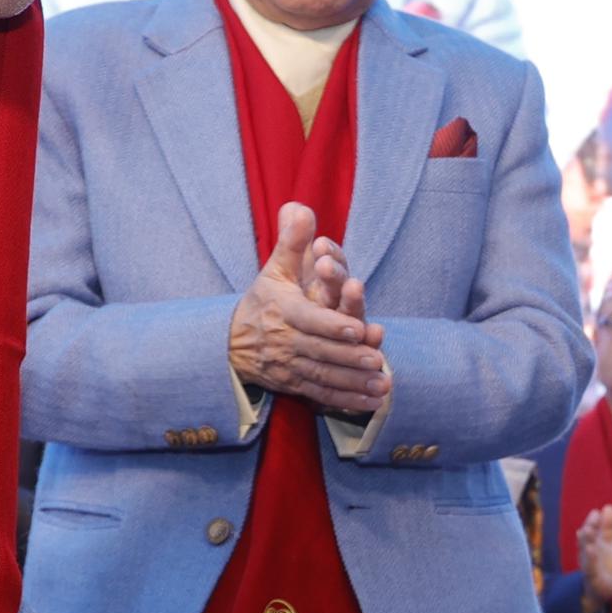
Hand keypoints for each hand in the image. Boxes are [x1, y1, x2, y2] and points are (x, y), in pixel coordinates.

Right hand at [229, 203, 388, 410]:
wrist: (230, 343)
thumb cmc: (263, 301)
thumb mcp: (275, 269)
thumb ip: (292, 241)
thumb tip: (301, 209)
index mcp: (284, 311)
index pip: (309, 319)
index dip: (332, 325)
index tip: (356, 328)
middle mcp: (286, 341)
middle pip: (320, 352)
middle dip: (349, 358)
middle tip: (376, 359)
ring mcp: (290, 366)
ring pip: (323, 376)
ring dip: (354, 383)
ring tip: (382, 385)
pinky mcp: (294, 385)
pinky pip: (321, 395)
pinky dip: (347, 402)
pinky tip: (372, 404)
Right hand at [577, 504, 611, 612]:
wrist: (601, 590)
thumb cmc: (604, 564)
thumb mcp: (609, 544)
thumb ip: (608, 527)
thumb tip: (608, 506)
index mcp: (591, 543)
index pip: (590, 530)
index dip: (592, 521)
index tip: (596, 511)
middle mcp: (587, 553)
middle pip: (586, 539)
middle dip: (589, 527)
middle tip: (593, 516)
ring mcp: (588, 565)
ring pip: (585, 552)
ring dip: (586, 541)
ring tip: (587, 530)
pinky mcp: (592, 578)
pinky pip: (590, 568)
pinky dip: (590, 559)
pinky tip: (592, 550)